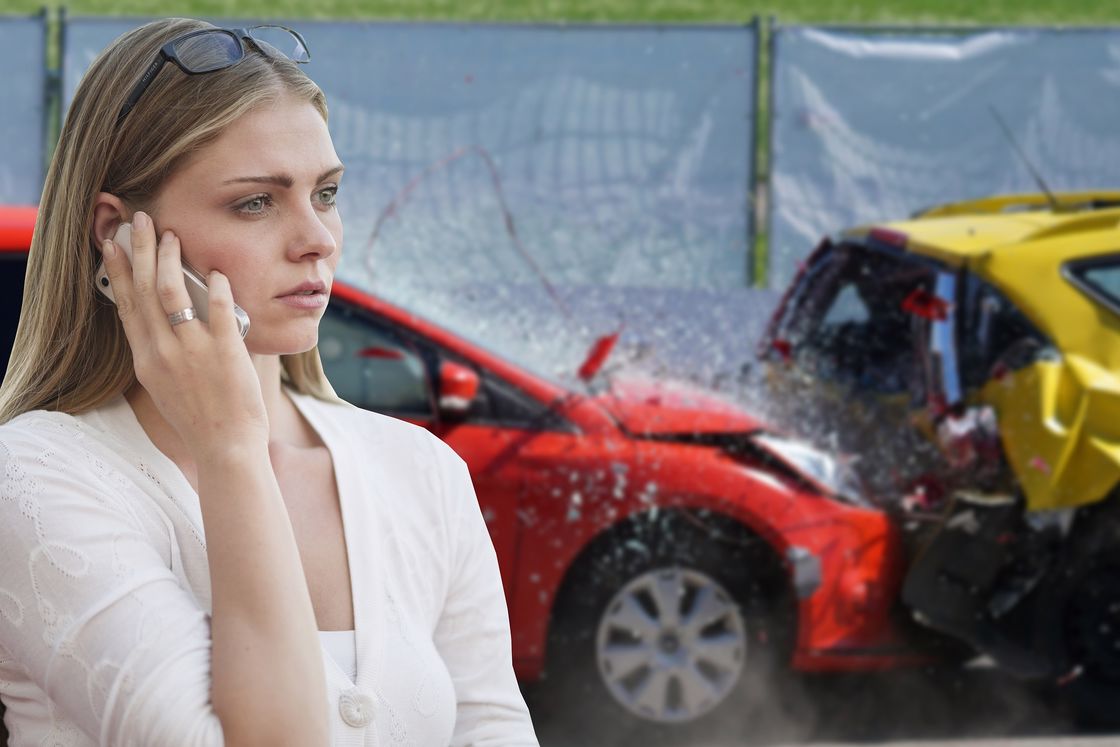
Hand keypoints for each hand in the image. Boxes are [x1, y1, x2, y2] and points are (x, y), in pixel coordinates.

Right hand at [99, 211, 268, 457]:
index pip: (126, 304)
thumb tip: (160, 319)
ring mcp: (192, 350)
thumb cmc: (201, 418)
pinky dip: (217, 285)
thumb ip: (160, 351)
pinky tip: (217, 270)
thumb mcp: (165, 384)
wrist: (225, 447)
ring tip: (172, 235)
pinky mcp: (225, 351)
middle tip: (140, 219)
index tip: (112, 242)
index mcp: (145, 359)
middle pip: (142, 288)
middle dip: (138, 248)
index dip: (118, 269)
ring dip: (169, 258)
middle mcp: (162, 351)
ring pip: (171, 291)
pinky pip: (219, 308)